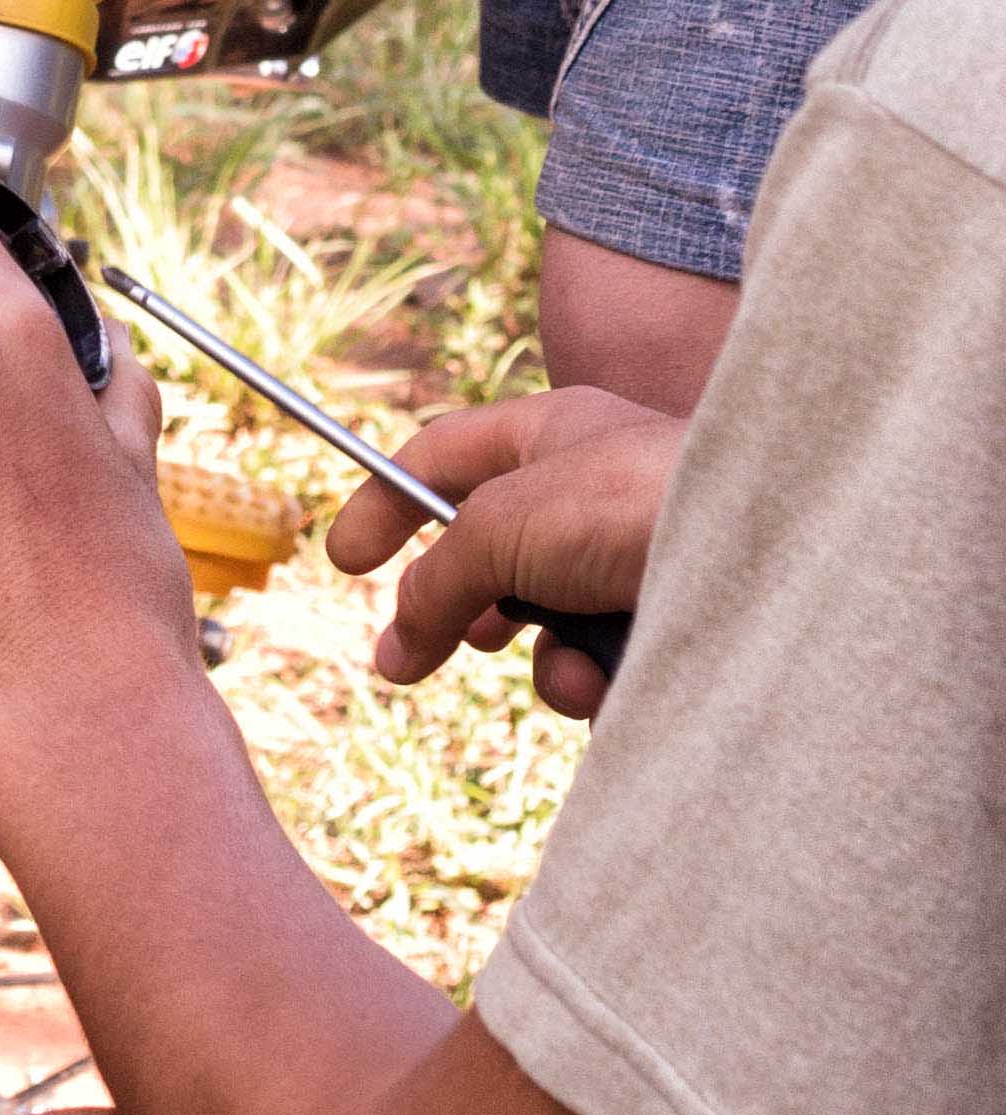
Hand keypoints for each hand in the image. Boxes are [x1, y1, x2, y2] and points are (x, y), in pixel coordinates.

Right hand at [326, 391, 682, 726]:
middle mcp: (592, 490)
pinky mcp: (671, 619)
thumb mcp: (503, 526)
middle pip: (495, 554)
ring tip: (569, 669)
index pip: (439, 459)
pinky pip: (607, 662)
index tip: (342, 565)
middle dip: (464, 611)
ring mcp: (636, 557)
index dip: (383, 503)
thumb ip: (438, 577)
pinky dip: (599, 681)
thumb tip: (396, 641)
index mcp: (547, 432)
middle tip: (423, 657)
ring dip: (544, 659)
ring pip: (552, 623)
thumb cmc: (634, 502)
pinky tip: (615, 683)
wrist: (773, 551)